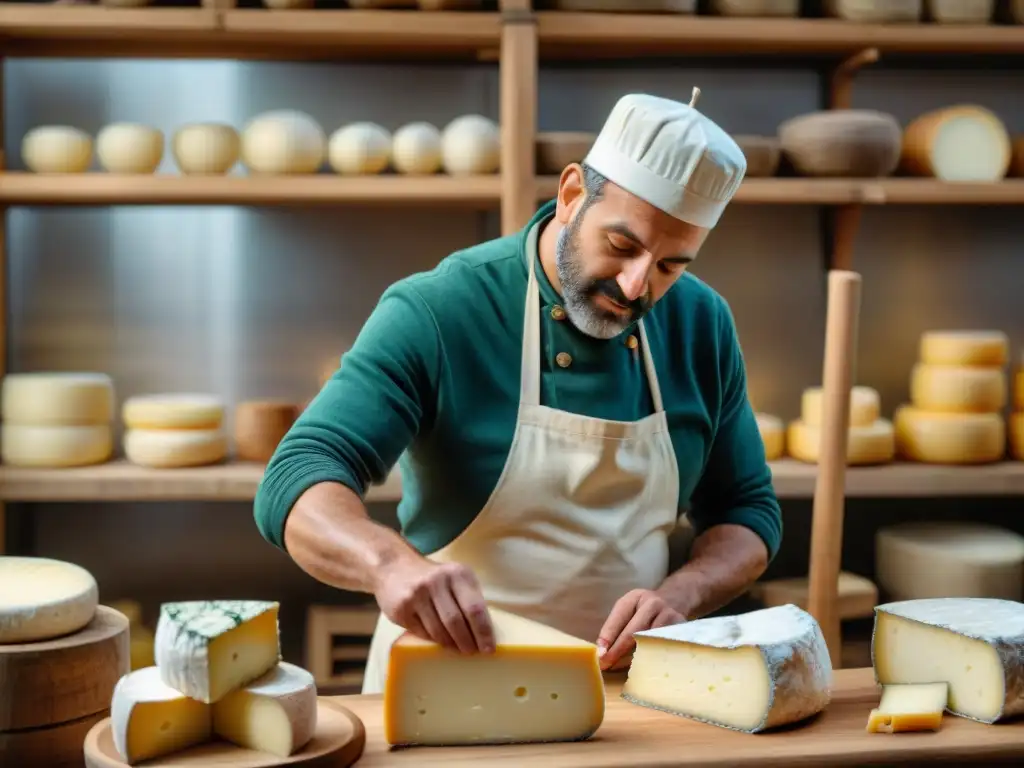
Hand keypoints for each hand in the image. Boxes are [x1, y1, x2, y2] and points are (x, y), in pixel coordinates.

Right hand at [375, 556, 494, 653]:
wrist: (393, 566)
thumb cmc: (433, 577)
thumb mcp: (454, 577)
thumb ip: (468, 597)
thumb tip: (485, 631)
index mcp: (457, 574)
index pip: (475, 608)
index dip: (483, 632)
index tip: (489, 648)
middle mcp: (437, 582)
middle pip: (456, 622)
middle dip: (467, 642)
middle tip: (472, 652)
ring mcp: (417, 595)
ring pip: (438, 631)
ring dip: (450, 644)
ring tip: (457, 648)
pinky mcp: (401, 609)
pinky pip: (422, 633)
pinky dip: (433, 640)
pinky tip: (438, 641)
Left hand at [596, 589, 684, 670]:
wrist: (675, 601)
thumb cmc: (644, 611)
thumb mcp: (630, 609)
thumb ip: (617, 626)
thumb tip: (602, 651)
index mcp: (635, 597)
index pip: (619, 617)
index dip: (608, 636)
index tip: (600, 653)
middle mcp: (653, 603)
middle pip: (634, 630)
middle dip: (618, 650)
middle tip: (606, 664)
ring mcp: (669, 615)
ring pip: (649, 640)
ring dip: (635, 657)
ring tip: (623, 668)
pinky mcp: (681, 628)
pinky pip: (664, 646)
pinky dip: (652, 657)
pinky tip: (645, 667)